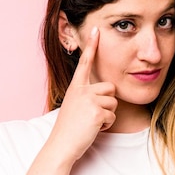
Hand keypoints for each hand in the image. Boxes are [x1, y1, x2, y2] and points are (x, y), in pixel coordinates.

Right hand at [49, 27, 116, 161]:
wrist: (61, 146)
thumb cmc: (68, 129)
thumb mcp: (73, 106)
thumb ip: (85, 96)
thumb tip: (103, 93)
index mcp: (75, 87)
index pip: (84, 63)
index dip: (91, 46)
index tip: (96, 29)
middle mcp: (81, 90)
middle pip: (110, 88)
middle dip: (107, 103)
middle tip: (92, 116)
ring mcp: (88, 100)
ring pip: (113, 103)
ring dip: (107, 115)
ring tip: (91, 123)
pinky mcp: (96, 112)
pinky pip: (112, 116)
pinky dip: (106, 125)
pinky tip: (93, 129)